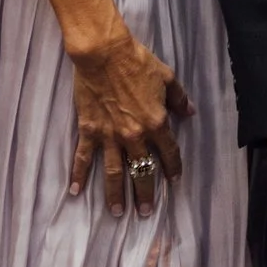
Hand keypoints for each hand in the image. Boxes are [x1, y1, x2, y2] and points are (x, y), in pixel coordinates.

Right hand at [66, 29, 191, 218]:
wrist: (104, 54)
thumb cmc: (138, 62)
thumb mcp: (167, 78)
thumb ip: (178, 99)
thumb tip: (190, 112)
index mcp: (156, 123)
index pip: (168, 152)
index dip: (172, 168)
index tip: (173, 181)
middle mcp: (134, 136)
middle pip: (141, 170)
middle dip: (145, 192)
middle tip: (145, 211)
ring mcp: (109, 136)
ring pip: (113, 172)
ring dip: (115, 194)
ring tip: (118, 212)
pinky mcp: (89, 131)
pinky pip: (83, 158)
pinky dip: (78, 175)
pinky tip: (75, 192)